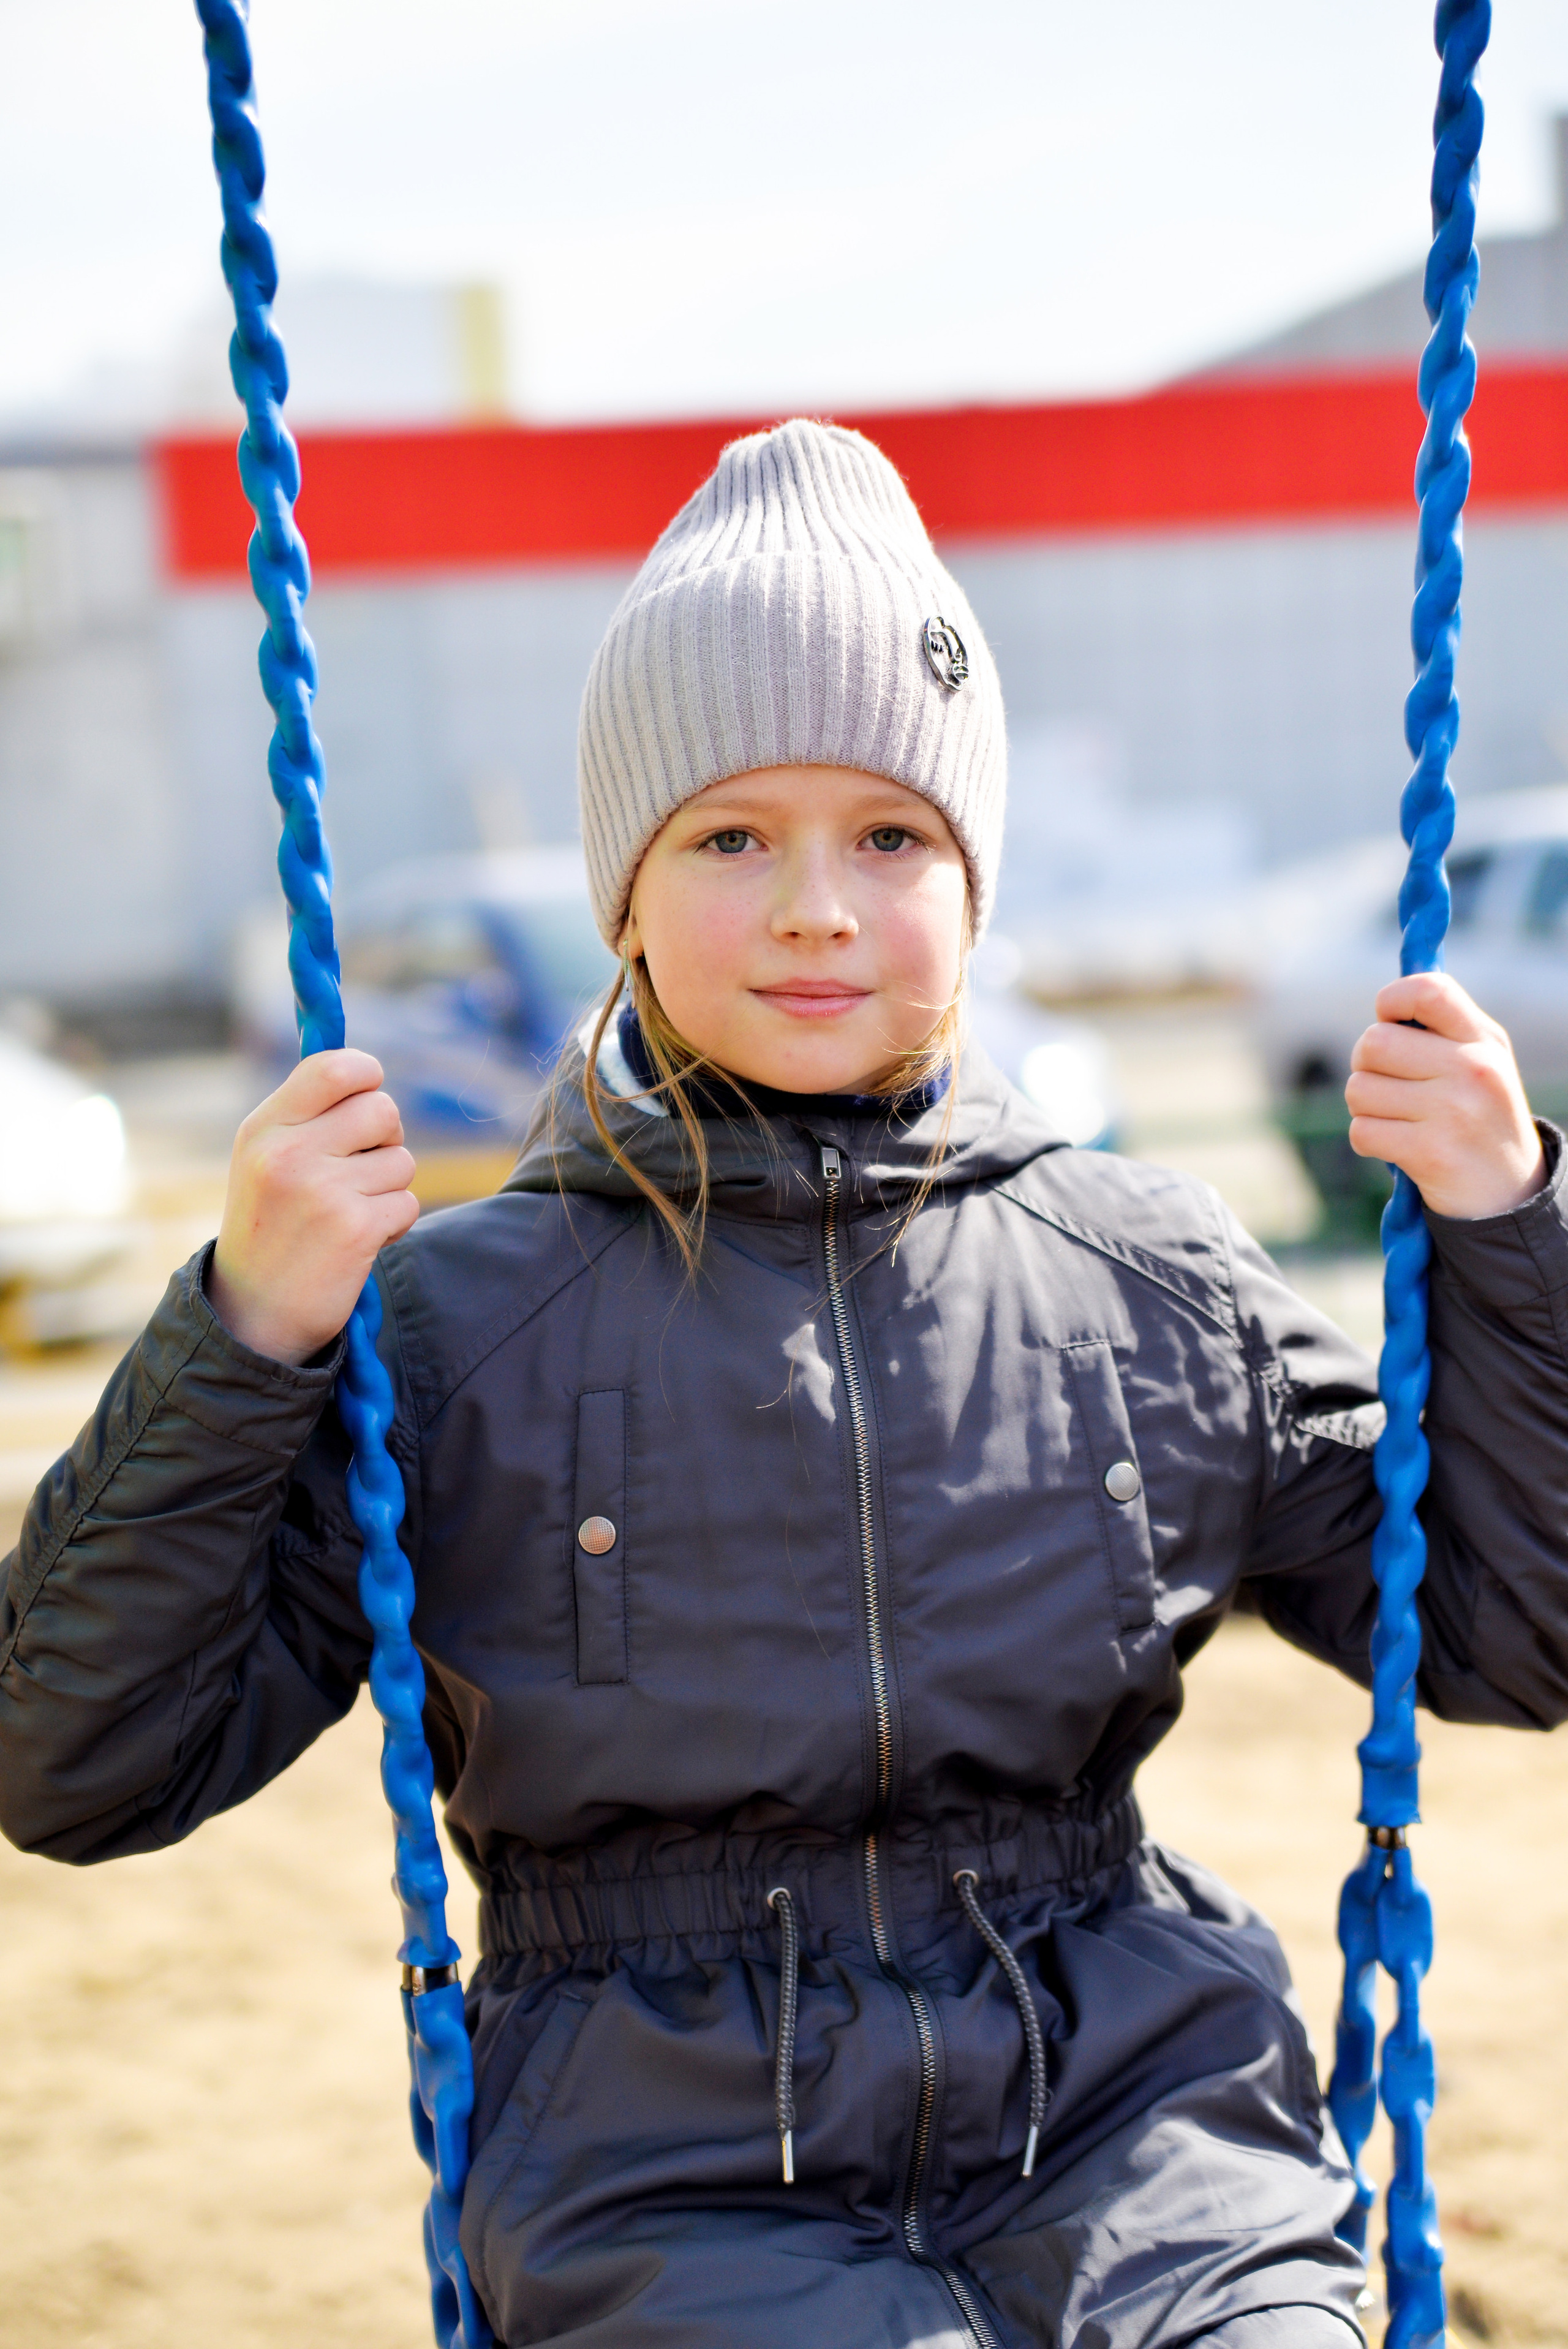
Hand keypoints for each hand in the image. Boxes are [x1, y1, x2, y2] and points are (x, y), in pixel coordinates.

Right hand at [209, 1051, 418, 1364]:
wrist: (253, 1316)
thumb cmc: (270, 1229)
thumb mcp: (264, 1160)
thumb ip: (307, 1115)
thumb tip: (366, 1072)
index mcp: (263, 1128)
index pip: (334, 1067)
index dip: (367, 1074)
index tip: (367, 1094)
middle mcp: (288, 1153)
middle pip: (383, 1110)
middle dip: (385, 1139)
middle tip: (361, 1169)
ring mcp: (322, 1191)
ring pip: (401, 1160)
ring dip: (388, 1187)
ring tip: (348, 1212)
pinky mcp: (355, 1228)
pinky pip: (408, 1202)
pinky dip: (394, 1223)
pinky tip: (359, 1240)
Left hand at [1346, 972, 1546, 1219]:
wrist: (1508, 1194)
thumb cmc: (1479, 1117)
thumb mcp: (1480, 1062)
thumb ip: (1441, 1028)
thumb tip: (1384, 1006)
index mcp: (1484, 1040)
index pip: (1428, 991)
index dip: (1392, 1000)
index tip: (1388, 1021)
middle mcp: (1472, 1070)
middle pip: (1373, 1043)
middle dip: (1366, 1065)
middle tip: (1387, 1084)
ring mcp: (1452, 1111)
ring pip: (1358, 1089)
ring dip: (1364, 1107)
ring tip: (1398, 1118)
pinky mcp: (1429, 1152)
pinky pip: (1361, 1131)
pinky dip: (1368, 1140)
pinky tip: (1397, 1146)